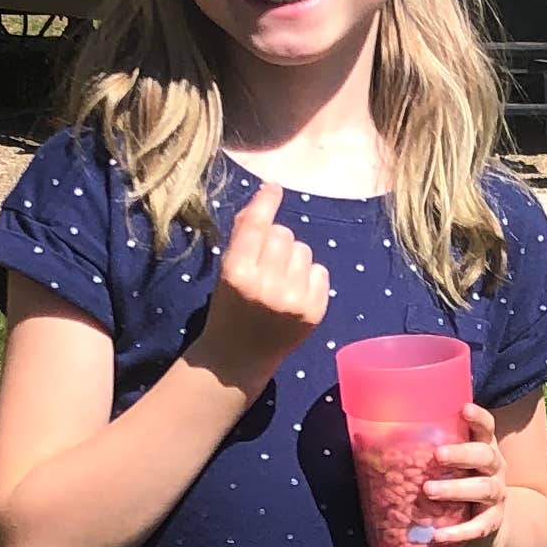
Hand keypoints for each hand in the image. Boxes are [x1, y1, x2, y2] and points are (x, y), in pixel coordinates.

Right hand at [191, 182, 329, 392]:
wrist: (238, 359)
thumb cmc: (229, 307)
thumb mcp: (225, 270)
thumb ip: (243, 234)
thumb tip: (268, 194)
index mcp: (237, 272)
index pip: (256, 225)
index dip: (266, 202)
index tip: (274, 188)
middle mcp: (266, 286)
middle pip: (283, 234)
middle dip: (276, 242)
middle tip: (265, 264)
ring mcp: (292, 300)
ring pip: (304, 250)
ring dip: (293, 259)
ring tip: (279, 281)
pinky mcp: (314, 312)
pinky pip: (320, 270)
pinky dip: (308, 277)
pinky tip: (293, 294)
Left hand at [411, 402, 509, 546]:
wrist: (486, 521)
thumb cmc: (459, 481)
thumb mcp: (450, 463)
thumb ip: (426, 449)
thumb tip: (370, 434)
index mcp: (483, 447)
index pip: (486, 427)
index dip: (478, 417)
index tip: (464, 409)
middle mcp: (494, 468)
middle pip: (485, 456)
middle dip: (461, 454)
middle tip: (437, 455)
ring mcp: (496, 495)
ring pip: (483, 489)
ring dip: (456, 489)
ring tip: (428, 490)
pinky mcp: (493, 521)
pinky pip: (478, 527)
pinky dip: (459, 531)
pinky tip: (439, 535)